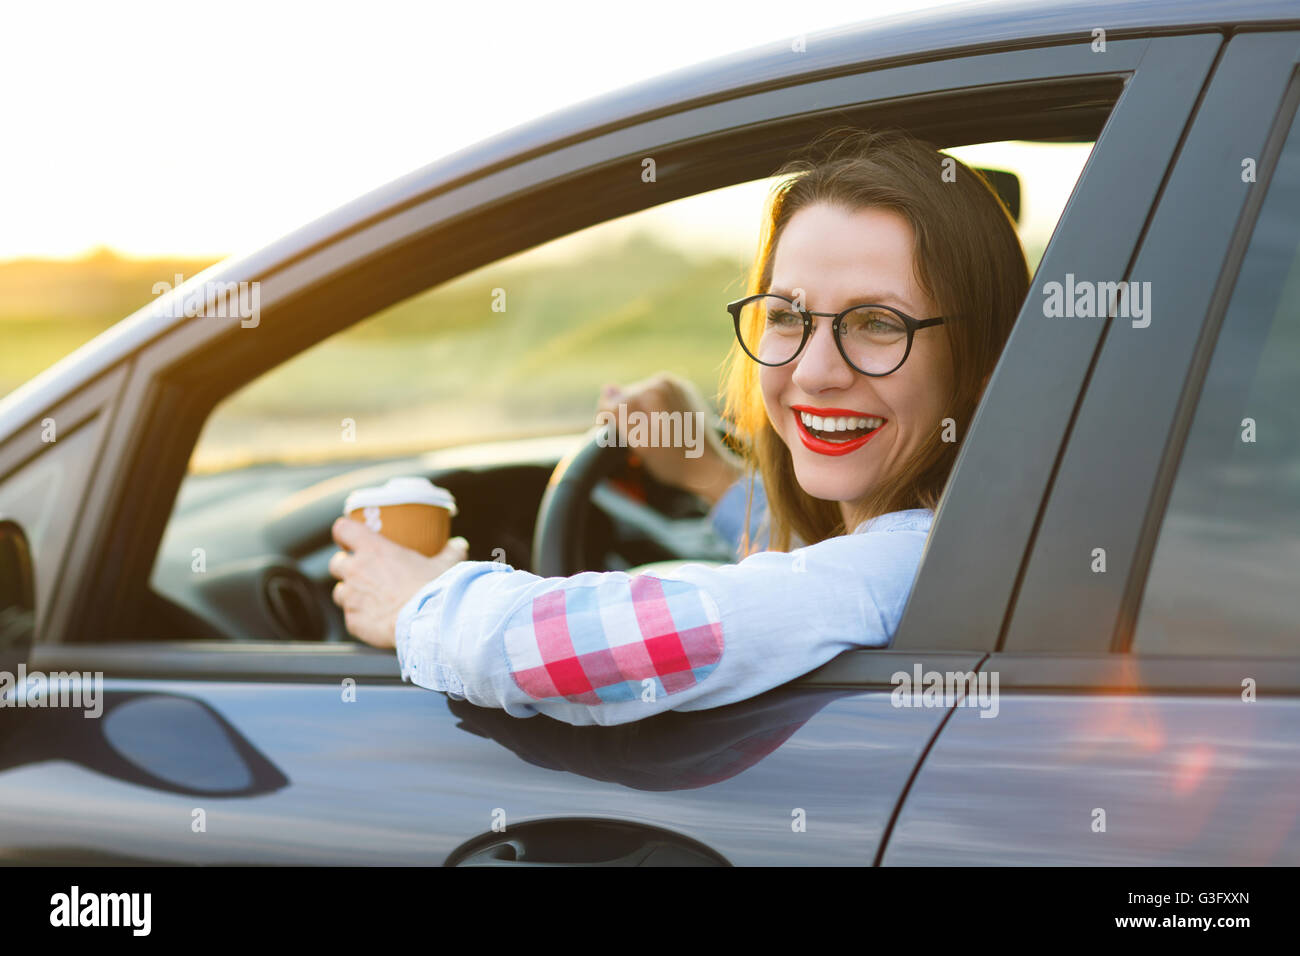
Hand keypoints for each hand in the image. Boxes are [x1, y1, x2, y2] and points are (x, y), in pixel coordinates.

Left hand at [328, 517, 468, 647]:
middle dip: (346, 567)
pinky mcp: (353, 622)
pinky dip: (360, 618)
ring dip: (351, 594)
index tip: (350, 538)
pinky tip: (377, 620)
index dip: (344, 533)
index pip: (343, 529)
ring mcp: (352, 597)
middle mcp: (356, 571)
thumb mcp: (445, 565)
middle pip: (335, 563)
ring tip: (370, 600)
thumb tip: (458, 545)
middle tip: (364, 573)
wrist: (428, 623)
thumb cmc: (434, 590)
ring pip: (339, 592)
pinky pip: (350, 618)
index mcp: (374, 550)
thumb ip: (450, 553)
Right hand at [597, 372, 742, 504]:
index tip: (620, 441)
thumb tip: (607, 388)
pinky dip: (655, 412)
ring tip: (654, 437)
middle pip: (626, 398)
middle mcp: (662, 381)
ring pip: (640, 397)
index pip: (611, 404)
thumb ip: (619, 413)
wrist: (710, 468)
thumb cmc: (674, 462)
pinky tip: (664, 429)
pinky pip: (657, 398)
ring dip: (641, 415)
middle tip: (640, 443)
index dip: (609, 425)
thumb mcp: (640, 443)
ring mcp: (675, 384)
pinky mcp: (684, 391)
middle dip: (627, 419)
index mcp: (650, 392)